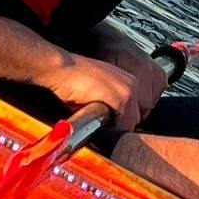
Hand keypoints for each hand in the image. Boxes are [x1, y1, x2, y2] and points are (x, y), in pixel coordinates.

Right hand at [49, 46, 167, 130]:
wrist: (61, 69)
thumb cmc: (73, 79)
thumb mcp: (98, 91)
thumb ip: (110, 105)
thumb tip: (111, 123)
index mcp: (128, 80)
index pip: (138, 110)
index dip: (123, 120)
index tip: (111, 122)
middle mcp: (132, 83)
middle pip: (137, 117)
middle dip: (121, 124)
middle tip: (103, 123)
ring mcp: (128, 91)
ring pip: (132, 122)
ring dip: (116, 127)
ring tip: (98, 121)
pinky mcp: (120, 98)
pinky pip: (124, 124)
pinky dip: (113, 129)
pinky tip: (98, 121)